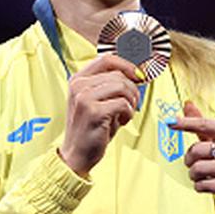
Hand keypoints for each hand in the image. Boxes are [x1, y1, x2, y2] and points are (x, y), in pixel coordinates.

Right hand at [58, 54, 143, 176]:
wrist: (76, 154)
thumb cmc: (90, 128)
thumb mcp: (96, 100)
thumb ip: (110, 85)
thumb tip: (136, 74)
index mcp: (78, 79)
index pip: (106, 59)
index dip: (127, 65)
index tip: (138, 76)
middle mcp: (79, 85)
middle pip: (118, 74)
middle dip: (132, 90)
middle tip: (131, 105)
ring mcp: (84, 98)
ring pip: (122, 86)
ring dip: (131, 101)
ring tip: (125, 113)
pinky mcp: (93, 112)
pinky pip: (123, 103)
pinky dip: (128, 113)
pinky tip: (121, 121)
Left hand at [171, 101, 214, 213]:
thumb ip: (203, 126)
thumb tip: (187, 104)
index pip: (205, 125)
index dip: (185, 123)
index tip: (169, 122)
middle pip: (197, 150)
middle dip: (189, 160)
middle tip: (193, 165)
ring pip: (198, 169)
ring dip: (194, 176)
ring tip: (201, 177)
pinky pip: (204, 185)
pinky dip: (200, 187)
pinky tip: (208, 186)